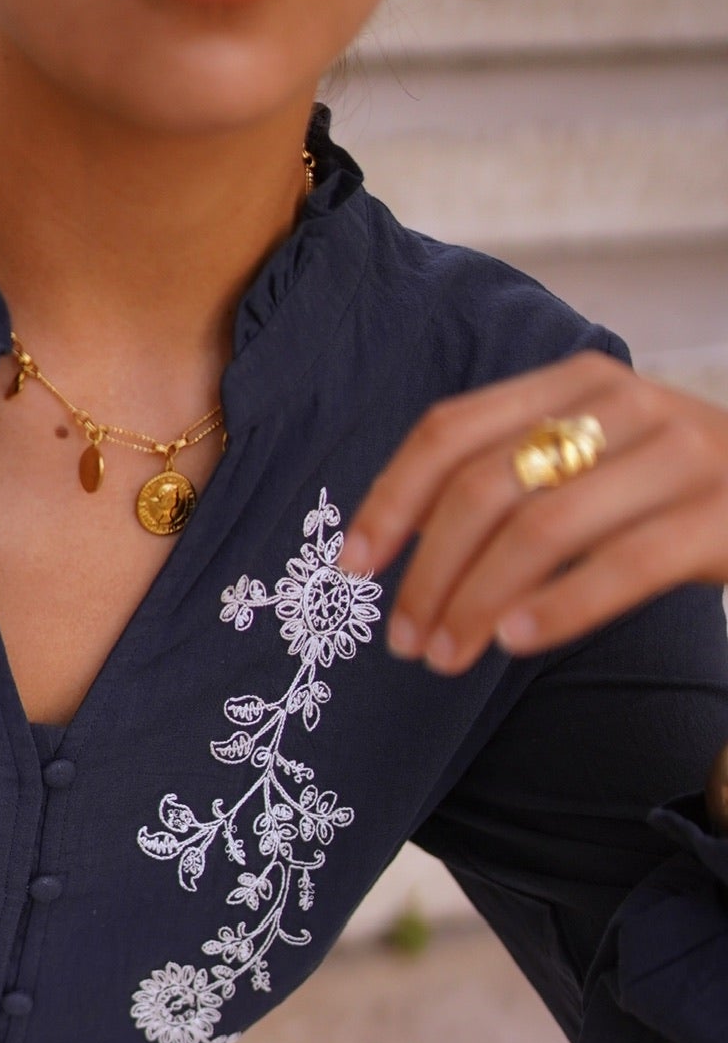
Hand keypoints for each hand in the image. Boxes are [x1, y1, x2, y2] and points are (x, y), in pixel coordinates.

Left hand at [339, 352, 727, 675]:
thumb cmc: (675, 493)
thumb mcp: (591, 463)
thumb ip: (511, 480)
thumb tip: (396, 538)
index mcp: (575, 383)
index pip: (451, 430)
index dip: (391, 500)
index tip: (351, 567)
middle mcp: (623, 404)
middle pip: (485, 487)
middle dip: (428, 573)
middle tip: (404, 642)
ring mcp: (678, 454)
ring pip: (542, 528)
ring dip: (475, 602)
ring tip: (443, 659)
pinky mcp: (721, 514)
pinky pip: (622, 564)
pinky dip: (557, 607)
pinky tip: (512, 642)